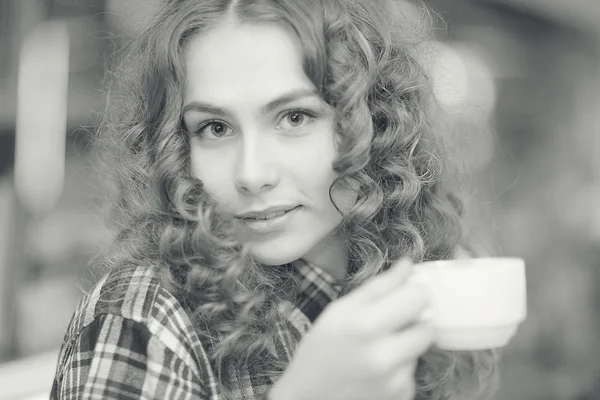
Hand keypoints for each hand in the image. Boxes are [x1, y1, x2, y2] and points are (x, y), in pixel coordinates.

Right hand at [271, 258, 433, 399]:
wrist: (310, 397)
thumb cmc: (321, 349)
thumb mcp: (340, 310)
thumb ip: (378, 286)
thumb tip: (408, 265)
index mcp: (365, 325)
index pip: (418, 298)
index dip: (414, 292)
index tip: (404, 295)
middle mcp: (383, 354)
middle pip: (428, 324)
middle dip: (415, 320)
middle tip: (394, 322)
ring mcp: (394, 379)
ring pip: (422, 347)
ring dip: (408, 343)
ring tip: (381, 346)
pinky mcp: (402, 395)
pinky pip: (414, 370)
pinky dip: (402, 365)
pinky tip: (380, 368)